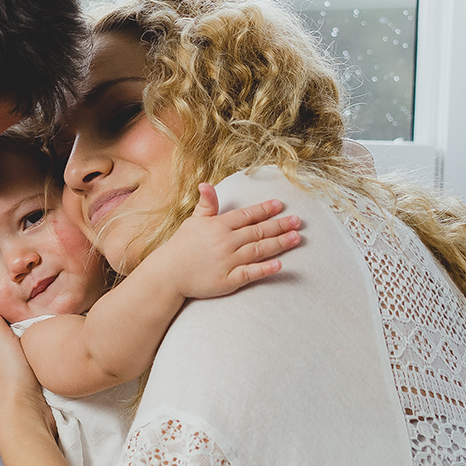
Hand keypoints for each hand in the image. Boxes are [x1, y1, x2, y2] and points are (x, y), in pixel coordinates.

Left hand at [0, 279, 54, 440]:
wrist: (26, 409)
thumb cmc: (8, 371)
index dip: (5, 300)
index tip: (16, 284)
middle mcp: (5, 354)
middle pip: (14, 329)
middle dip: (24, 314)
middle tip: (41, 294)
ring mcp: (23, 366)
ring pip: (29, 341)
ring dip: (37, 330)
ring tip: (54, 312)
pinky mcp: (40, 376)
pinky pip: (42, 354)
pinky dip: (47, 344)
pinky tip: (57, 340)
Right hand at [152, 182, 301, 298]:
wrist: (167, 274)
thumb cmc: (181, 247)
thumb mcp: (193, 222)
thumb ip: (206, 205)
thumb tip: (206, 185)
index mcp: (218, 226)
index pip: (246, 215)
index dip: (264, 209)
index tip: (279, 205)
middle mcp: (225, 242)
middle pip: (258, 231)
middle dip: (279, 225)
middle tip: (298, 221)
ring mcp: (228, 261)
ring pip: (259, 250)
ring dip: (279, 243)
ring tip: (296, 238)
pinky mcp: (227, 280)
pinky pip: (250, 273)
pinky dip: (265, 269)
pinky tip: (279, 265)